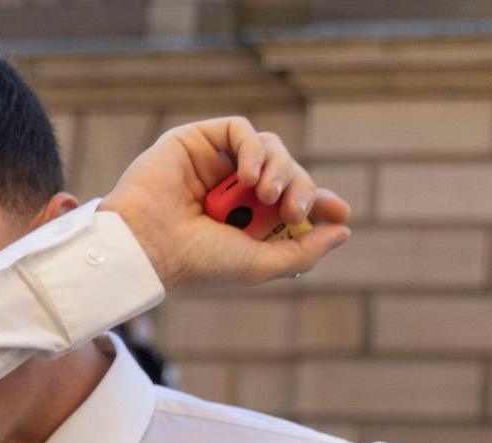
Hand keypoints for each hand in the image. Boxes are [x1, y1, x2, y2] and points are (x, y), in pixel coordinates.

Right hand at [97, 116, 350, 289]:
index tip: (338, 211)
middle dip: (301, 187)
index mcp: (245, 220)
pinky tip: (249, 175)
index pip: (293, 200)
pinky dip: (252, 148)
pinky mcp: (196, 141)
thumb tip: (344, 229)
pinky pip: (239, 129)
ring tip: (266, 193)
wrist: (147, 246)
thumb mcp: (259, 264)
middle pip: (288, 171)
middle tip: (293, 209)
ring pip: (268, 147)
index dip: (320, 201)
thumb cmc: (196, 262)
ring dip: (279, 168)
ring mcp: (215, 164)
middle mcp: (232, 190)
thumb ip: (303, 251)